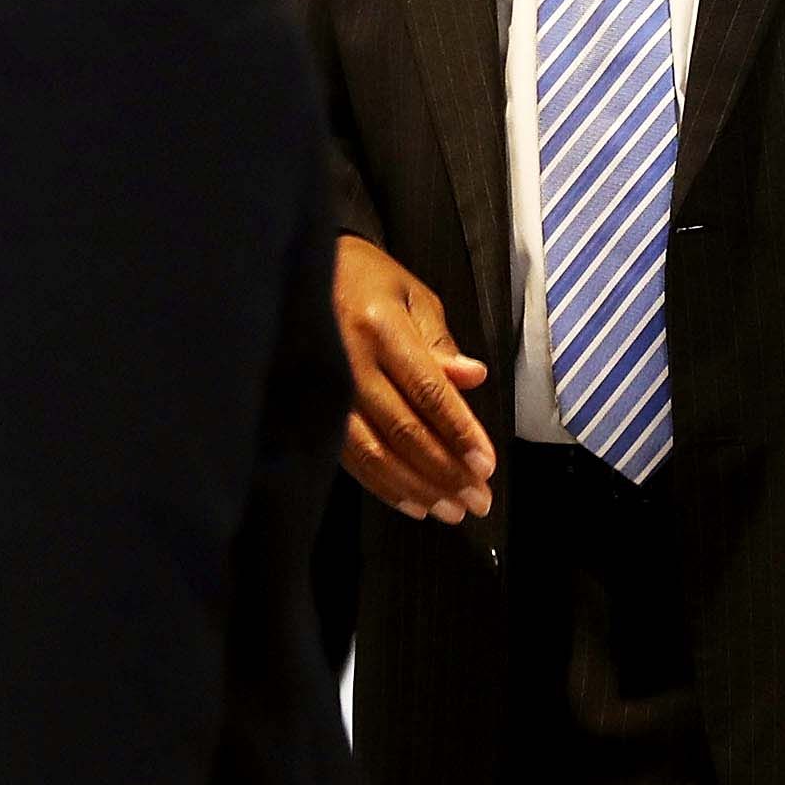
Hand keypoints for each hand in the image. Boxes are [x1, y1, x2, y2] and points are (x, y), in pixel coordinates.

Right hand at [334, 235, 495, 523]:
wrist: (298, 273)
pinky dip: (382, 485)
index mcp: (380, 326)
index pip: (428, 390)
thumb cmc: (366, 280)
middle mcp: (349, 360)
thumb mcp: (412, 295)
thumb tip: (474, 379)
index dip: (459, 431)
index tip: (486, 466)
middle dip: (445, 471)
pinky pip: (349, 457)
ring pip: (375, 452)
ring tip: (451, 510)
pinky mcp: (309, 409)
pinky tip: (411, 502)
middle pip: (404, 429)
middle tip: (478, 500)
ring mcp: (325, 388)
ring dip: (417, 487)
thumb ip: (440, 343)